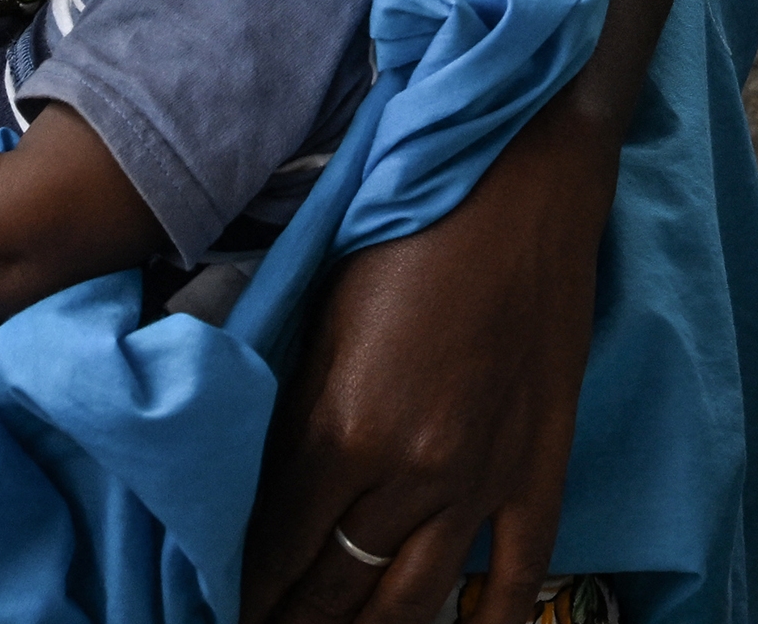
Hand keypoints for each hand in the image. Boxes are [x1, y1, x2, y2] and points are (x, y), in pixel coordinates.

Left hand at [241, 107, 609, 623]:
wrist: (520, 179)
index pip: (273, 550)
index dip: (240, 590)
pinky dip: (486, 623)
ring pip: (411, 602)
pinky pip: (516, 576)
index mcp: (344, 430)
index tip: (217, 605)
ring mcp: (483, 479)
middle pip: (335, 590)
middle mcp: (412, 473)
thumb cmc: (407, 227)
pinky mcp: (540, 466)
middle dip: (290, 621)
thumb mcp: (322, 317)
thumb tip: (259, 489)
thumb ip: (293, 413)